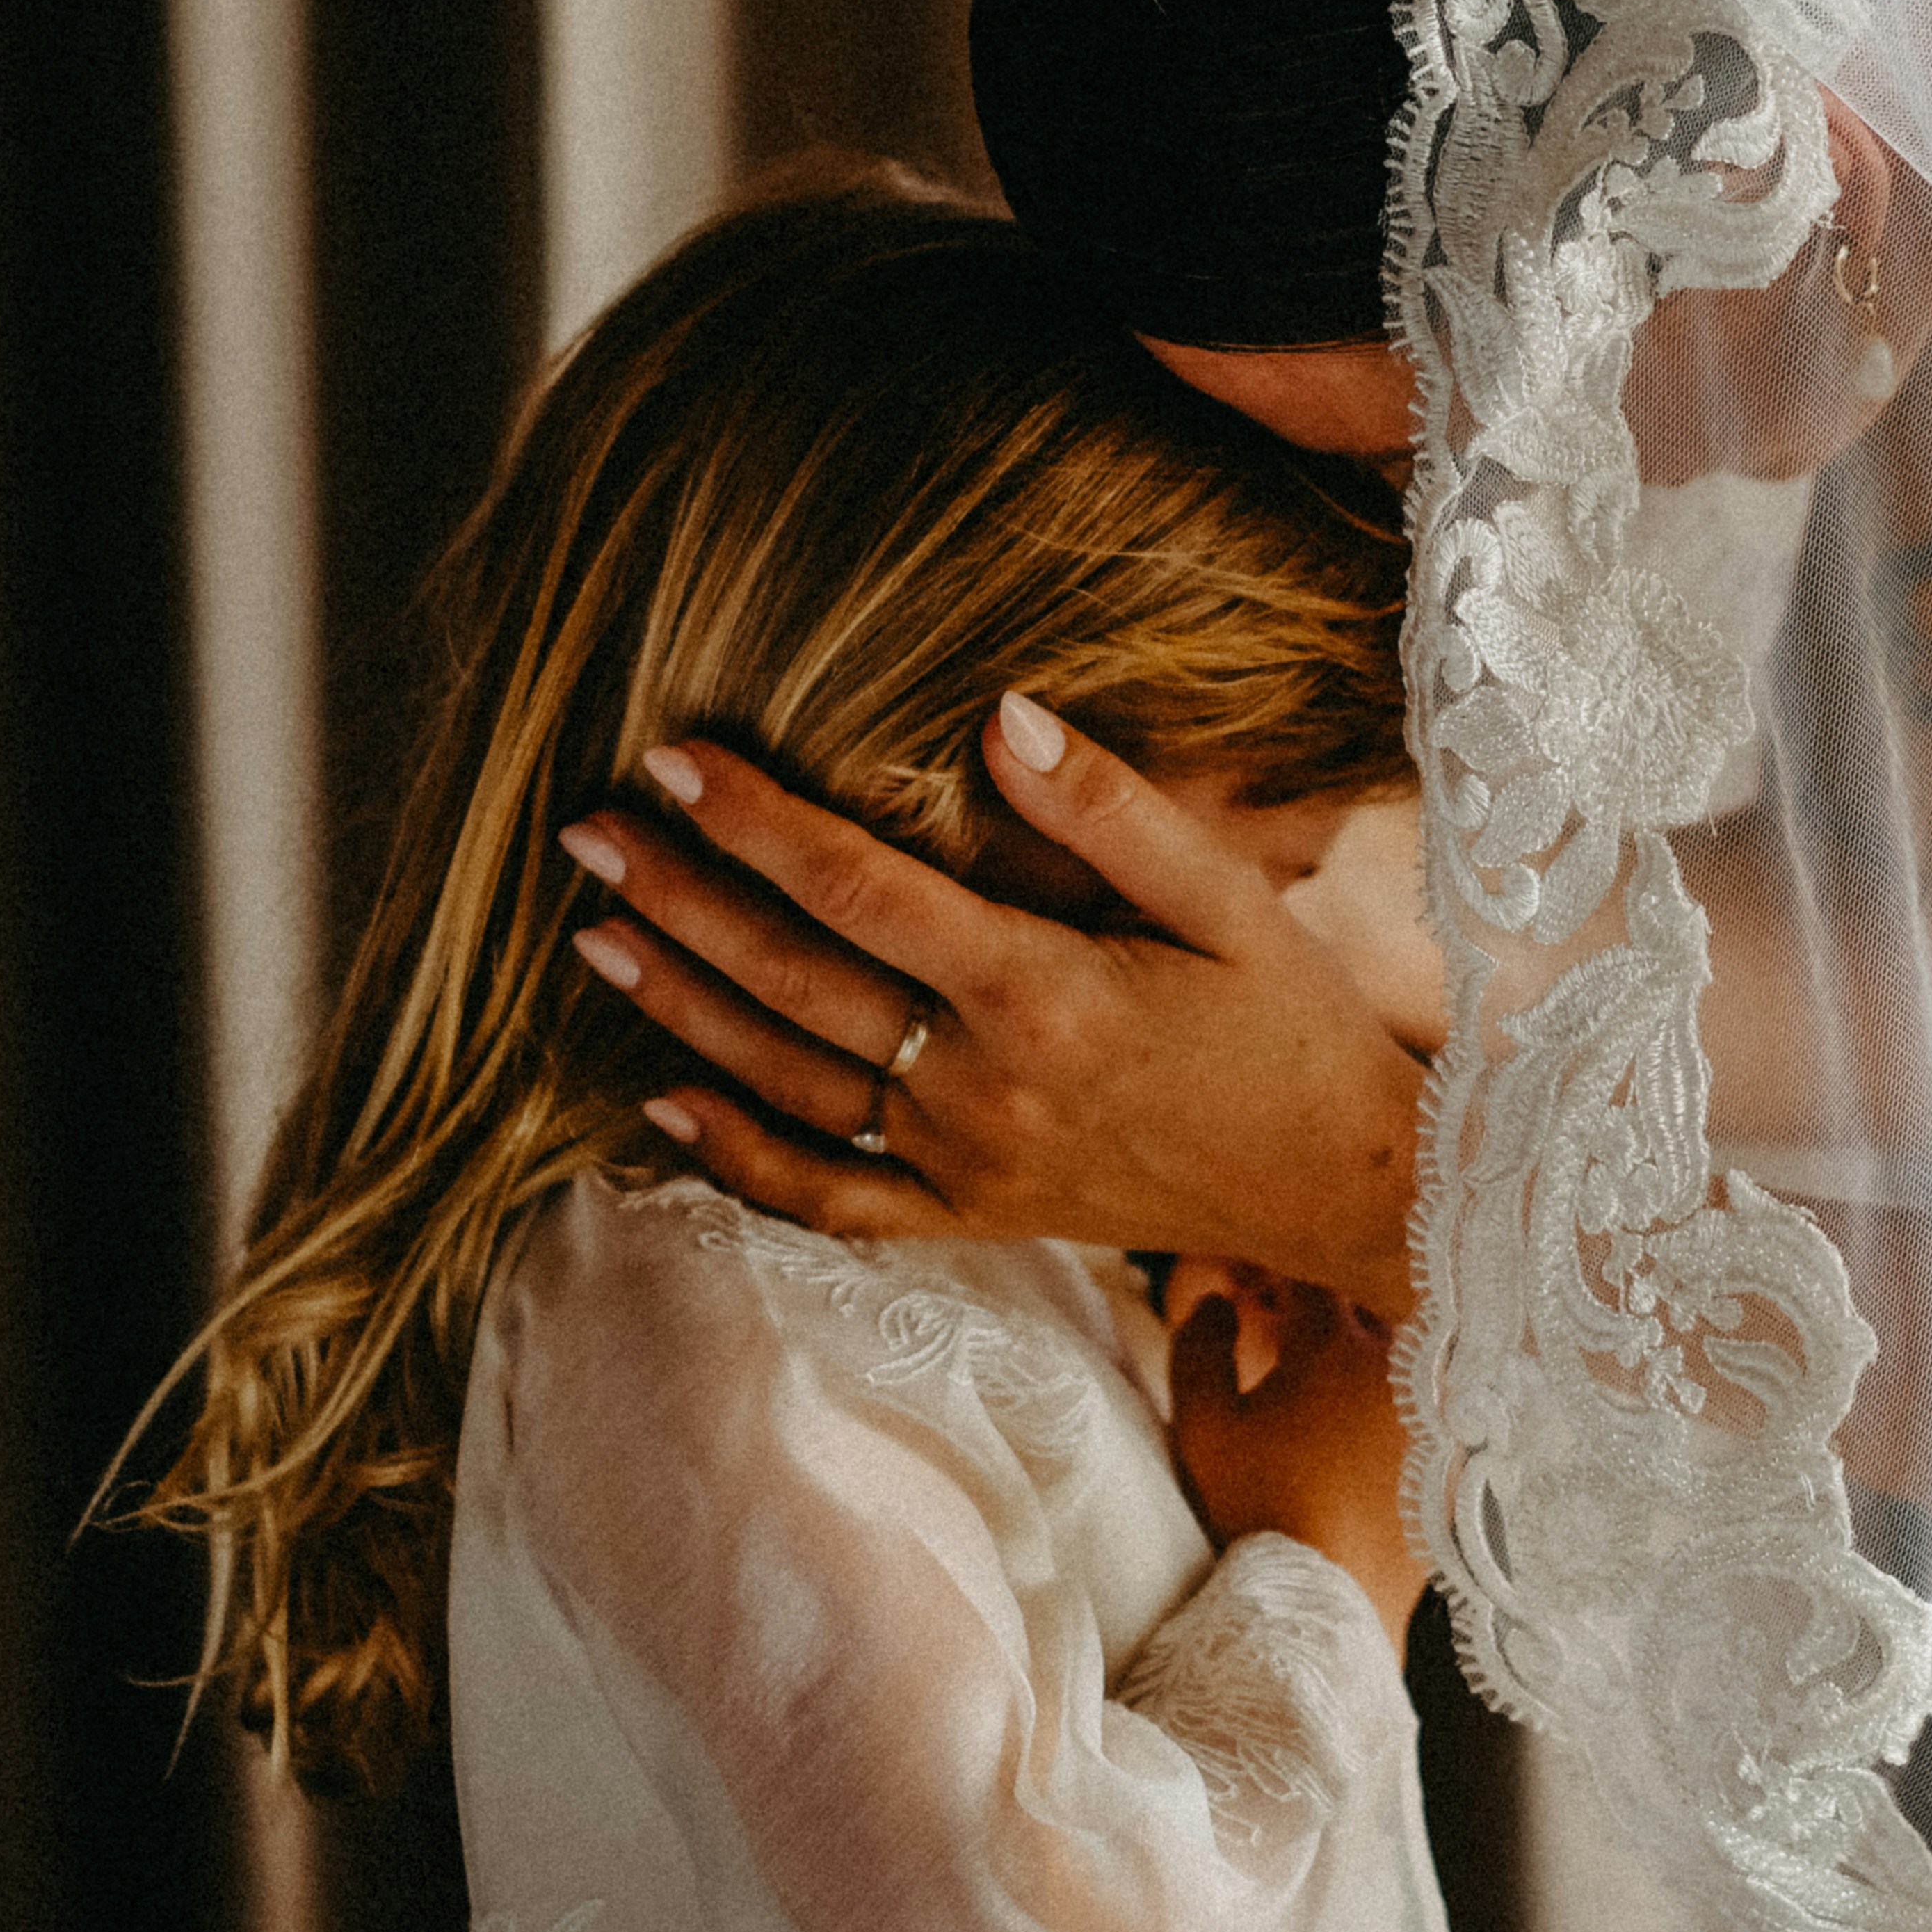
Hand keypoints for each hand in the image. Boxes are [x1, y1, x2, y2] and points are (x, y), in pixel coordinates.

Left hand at [562, 698, 1426, 1313]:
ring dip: (683, 1009)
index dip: (755, 820)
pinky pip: (829, 1197)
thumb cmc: (1295, 1025)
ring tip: (597, 939)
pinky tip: (662, 1108)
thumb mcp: (1231, 897)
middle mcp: (983, 1086)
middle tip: (585, 835)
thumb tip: (999, 715)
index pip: (858, 889)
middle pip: (792, 981)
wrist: (1345, 1186)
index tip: (671, 759)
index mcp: (1040, 992)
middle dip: (679, 900)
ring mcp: (967, 1164)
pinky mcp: (974, 1217)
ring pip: (785, 1084)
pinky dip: (737, 1158)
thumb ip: (1112, 809)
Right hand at [1166, 1275, 1426, 1649]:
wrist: (1325, 1602)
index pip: (1306, 1284)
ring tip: (1323, 1390)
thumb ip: (1199, 1348)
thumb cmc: (1256, 1512)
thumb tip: (1217, 1301)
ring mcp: (1434, 1410)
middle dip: (1322, 1318)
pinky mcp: (1455, 1458)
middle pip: (1362, 1312)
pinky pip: (1434, 1407)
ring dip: (1366, 1358)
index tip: (1252, 1301)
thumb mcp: (1203, 1428)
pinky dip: (1403, 1405)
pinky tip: (1367, 1435)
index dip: (1274, 1285)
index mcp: (1334, 1345)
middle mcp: (1398, 1365)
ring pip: (1404, 1355)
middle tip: (1282, 1341)